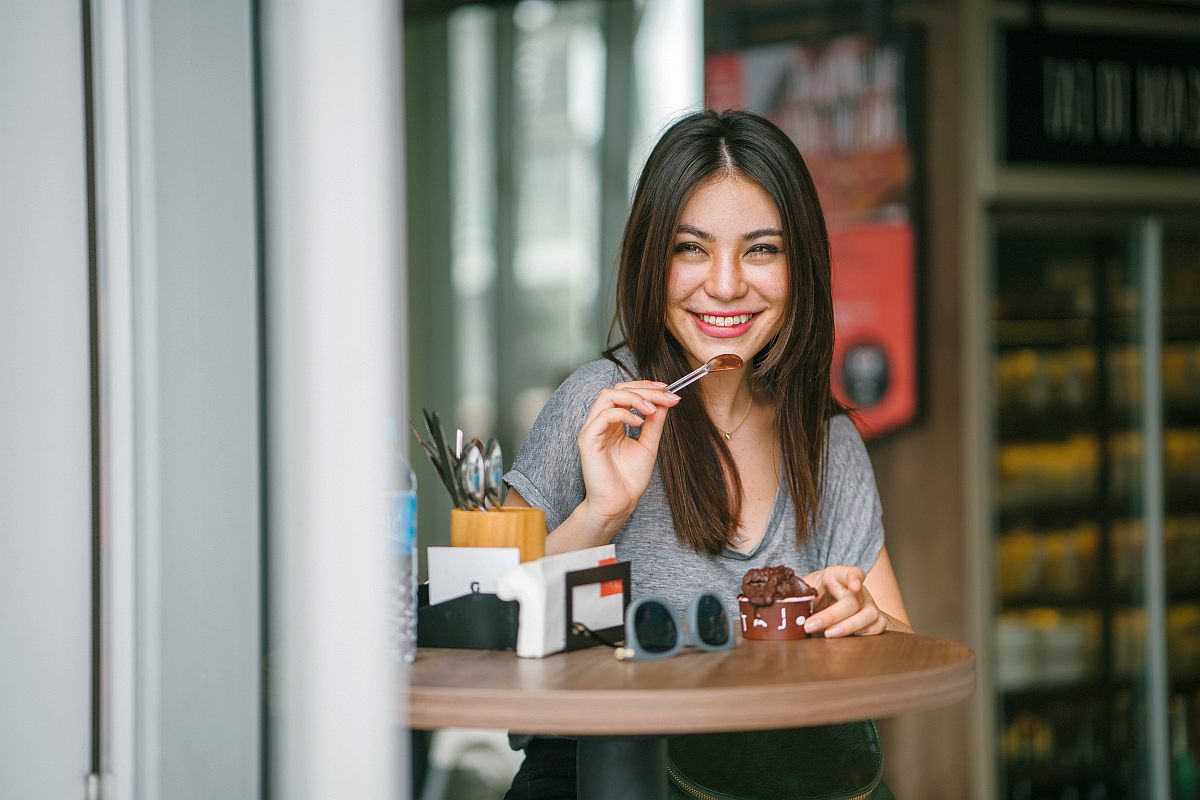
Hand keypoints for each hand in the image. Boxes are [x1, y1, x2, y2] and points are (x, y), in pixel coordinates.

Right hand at [576, 380, 679, 533]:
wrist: (619, 504)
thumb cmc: (629, 479)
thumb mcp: (648, 445)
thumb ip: (654, 423)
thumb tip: (665, 401)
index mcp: (613, 422)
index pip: (626, 392)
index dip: (646, 387)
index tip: (669, 390)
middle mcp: (600, 422)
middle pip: (617, 388)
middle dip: (644, 388)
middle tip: (665, 395)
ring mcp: (592, 429)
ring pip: (607, 396)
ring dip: (634, 397)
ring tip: (652, 408)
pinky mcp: (587, 440)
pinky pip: (603, 416)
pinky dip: (624, 414)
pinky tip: (639, 422)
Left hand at [800, 566, 892, 637]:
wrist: (821, 603)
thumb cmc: (812, 594)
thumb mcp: (801, 590)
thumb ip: (796, 594)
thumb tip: (782, 605)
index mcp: (838, 576)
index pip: (853, 572)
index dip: (854, 578)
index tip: (854, 587)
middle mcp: (857, 589)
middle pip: (853, 601)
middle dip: (831, 616)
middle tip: (810, 626)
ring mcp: (868, 603)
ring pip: (869, 615)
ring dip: (848, 626)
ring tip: (828, 634)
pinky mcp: (873, 618)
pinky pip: (878, 626)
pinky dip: (866, 633)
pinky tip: (850, 637)